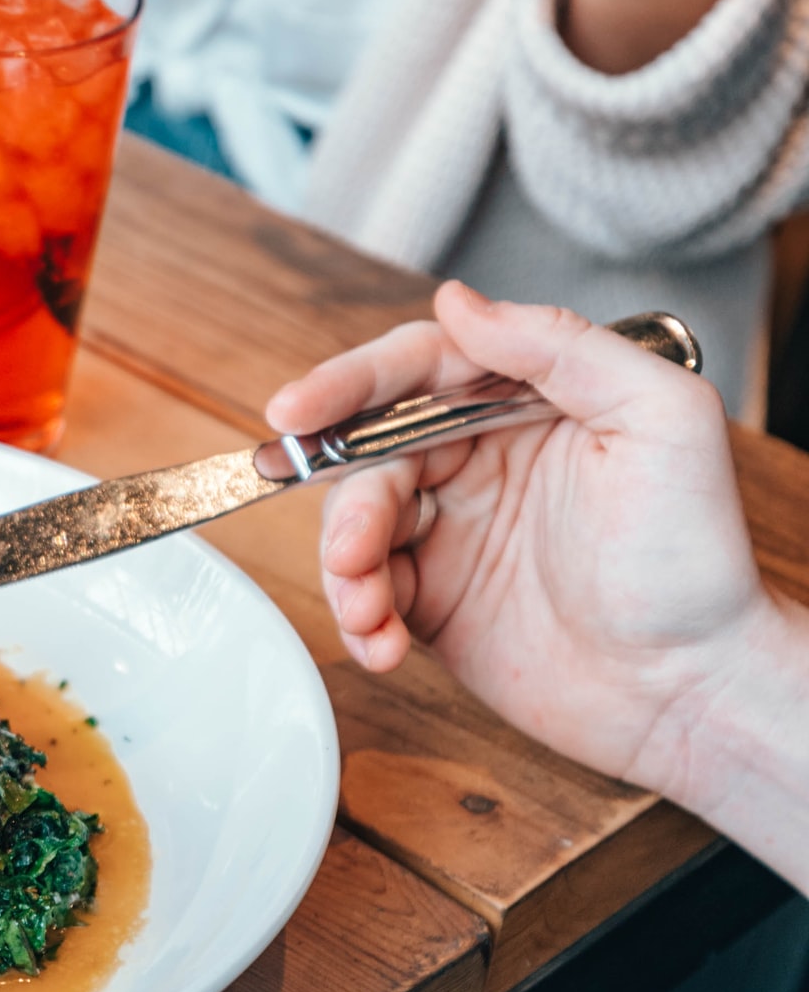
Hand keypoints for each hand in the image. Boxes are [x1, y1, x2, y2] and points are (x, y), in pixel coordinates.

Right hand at [268, 282, 775, 791]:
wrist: (693, 689)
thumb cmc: (695, 558)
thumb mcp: (660, 418)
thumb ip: (562, 347)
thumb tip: (458, 303)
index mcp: (527, 404)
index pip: (418, 371)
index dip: (349, 384)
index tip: (297, 410)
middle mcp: (481, 461)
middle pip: (369, 453)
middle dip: (348, 501)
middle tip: (352, 549)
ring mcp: (454, 535)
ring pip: (355, 526)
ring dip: (344, 567)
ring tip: (368, 608)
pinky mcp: (436, 605)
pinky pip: (368, 596)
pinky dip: (358, 620)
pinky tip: (381, 644)